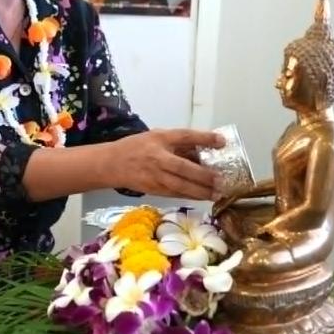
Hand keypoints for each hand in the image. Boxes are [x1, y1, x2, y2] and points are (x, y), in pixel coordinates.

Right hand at [108, 128, 224, 200]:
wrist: (112, 164)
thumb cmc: (137, 147)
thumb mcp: (157, 136)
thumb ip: (178, 143)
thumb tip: (204, 151)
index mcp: (159, 139)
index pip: (184, 137)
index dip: (203, 138)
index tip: (221, 141)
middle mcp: (158, 158)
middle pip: (184, 168)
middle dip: (204, 175)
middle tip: (222, 179)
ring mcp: (155, 176)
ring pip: (181, 186)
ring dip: (201, 191)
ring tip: (217, 193)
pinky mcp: (154, 189)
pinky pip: (175, 194)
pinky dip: (190, 196)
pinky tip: (202, 197)